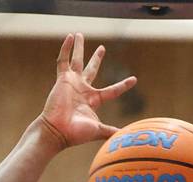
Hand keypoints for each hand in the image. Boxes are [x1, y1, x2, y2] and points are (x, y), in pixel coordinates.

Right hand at [41, 34, 136, 148]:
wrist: (58, 132)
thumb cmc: (76, 133)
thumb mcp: (98, 131)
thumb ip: (110, 131)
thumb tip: (125, 136)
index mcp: (94, 100)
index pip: (112, 91)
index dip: (123, 85)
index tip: (134, 79)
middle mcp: (84, 89)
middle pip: (92, 70)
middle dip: (96, 59)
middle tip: (102, 48)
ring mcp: (72, 83)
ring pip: (77, 61)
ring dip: (78, 48)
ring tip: (79, 34)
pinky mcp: (62, 79)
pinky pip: (63, 61)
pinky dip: (66, 49)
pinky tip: (70, 37)